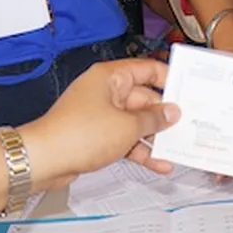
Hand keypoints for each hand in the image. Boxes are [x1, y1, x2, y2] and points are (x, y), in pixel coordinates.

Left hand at [19, 59, 179, 190]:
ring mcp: (101, 114)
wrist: (44, 160)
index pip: (147, 70)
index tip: (187, 92)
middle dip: (164, 115)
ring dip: (154, 136)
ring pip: (136, 121)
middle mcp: (106, 91)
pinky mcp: (96, 135)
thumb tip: (171, 112)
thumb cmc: (77, 134)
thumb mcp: (127, 126)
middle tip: (187, 125)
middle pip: (144, 98)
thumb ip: (154, 118)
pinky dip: (140, 149)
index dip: (169, 80)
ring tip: (176, 148)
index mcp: (111, 77)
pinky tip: (157, 163)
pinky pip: (125, 138)